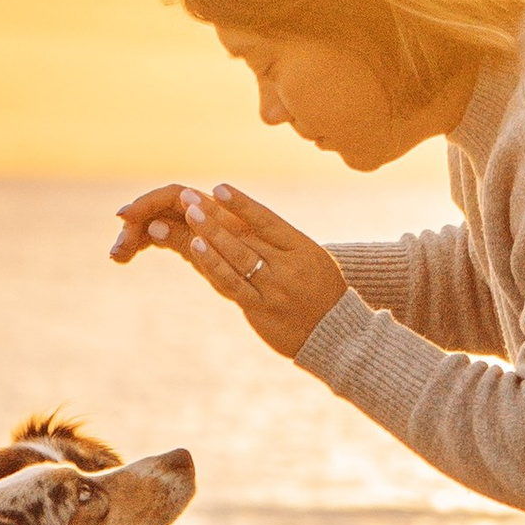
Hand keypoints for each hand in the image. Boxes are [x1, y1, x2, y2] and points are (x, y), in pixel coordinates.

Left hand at [108, 180, 344, 359]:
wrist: (335, 336)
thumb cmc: (320, 291)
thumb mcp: (310, 259)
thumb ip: (279, 242)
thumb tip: (240, 219)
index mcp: (302, 248)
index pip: (267, 220)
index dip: (242, 204)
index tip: (218, 187)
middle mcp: (288, 268)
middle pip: (246, 237)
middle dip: (215, 215)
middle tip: (189, 198)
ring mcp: (274, 291)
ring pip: (237, 259)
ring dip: (211, 236)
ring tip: (190, 217)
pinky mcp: (261, 311)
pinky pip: (233, 286)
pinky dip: (214, 266)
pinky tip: (196, 249)